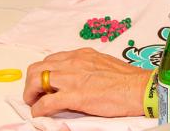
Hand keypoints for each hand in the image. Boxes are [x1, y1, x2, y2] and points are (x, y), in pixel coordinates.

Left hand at [24, 49, 149, 117]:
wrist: (138, 87)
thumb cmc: (126, 79)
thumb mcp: (102, 64)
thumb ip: (85, 68)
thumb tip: (76, 78)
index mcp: (81, 55)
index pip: (51, 60)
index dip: (44, 72)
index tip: (44, 83)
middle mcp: (73, 62)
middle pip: (38, 67)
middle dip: (31, 82)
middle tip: (34, 94)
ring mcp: (72, 78)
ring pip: (37, 80)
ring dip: (31, 94)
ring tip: (34, 103)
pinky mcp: (75, 96)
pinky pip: (47, 102)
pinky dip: (39, 109)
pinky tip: (40, 113)